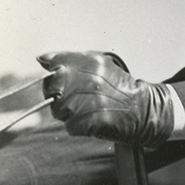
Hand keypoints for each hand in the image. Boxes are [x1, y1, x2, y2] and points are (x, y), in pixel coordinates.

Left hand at [39, 50, 173, 143]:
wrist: (142, 109)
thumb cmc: (118, 88)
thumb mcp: (99, 65)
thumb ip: (70, 60)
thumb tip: (42, 58)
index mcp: (91, 62)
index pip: (55, 69)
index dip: (56, 78)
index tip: (66, 83)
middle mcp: (90, 80)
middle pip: (53, 92)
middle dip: (61, 97)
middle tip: (80, 99)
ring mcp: (91, 101)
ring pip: (59, 110)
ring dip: (70, 113)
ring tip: (89, 109)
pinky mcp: (92, 121)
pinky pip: (70, 126)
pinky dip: (79, 126)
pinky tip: (93, 120)